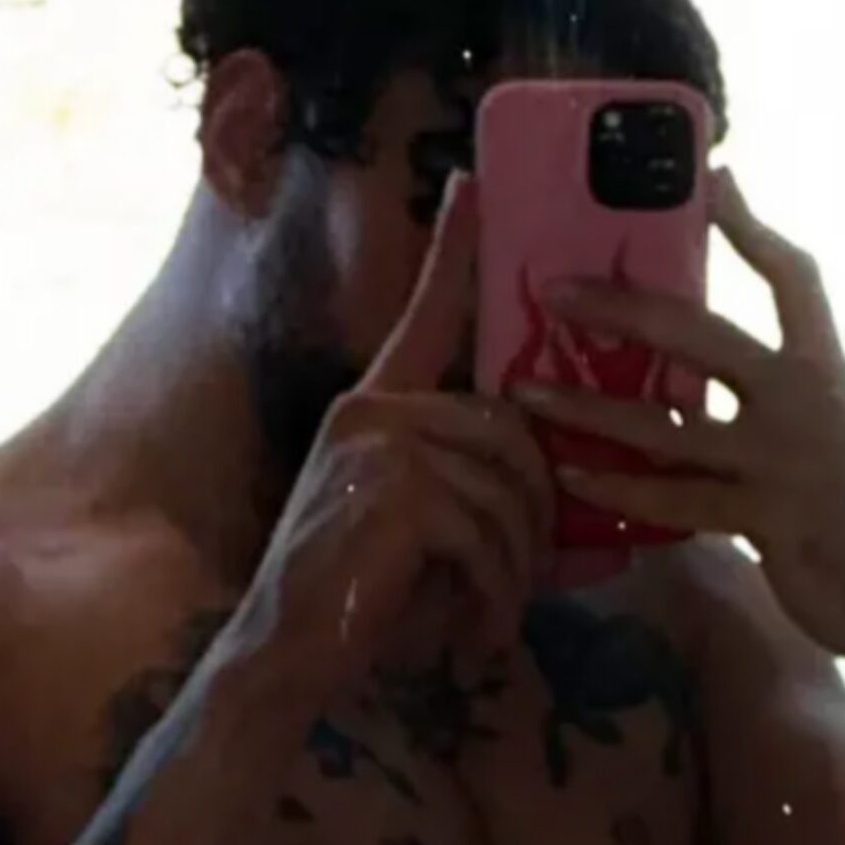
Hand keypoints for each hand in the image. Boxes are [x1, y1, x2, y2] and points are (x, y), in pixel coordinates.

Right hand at [248, 176, 555, 698]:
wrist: (287, 662)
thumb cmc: (359, 606)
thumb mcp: (421, 529)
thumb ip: (468, 482)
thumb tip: (557, 476)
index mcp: (374, 408)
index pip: (425, 314)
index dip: (454, 248)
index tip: (474, 183)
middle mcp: (371, 411)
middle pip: (510, 429)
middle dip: (537, 513)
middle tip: (526, 580)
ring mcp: (377, 446)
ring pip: (507, 488)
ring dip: (517, 567)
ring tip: (494, 615)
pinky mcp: (392, 492)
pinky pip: (487, 530)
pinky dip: (495, 593)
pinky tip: (474, 633)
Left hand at [512, 169, 844, 664]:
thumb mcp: (826, 434)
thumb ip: (774, 392)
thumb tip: (694, 362)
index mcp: (827, 370)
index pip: (793, 278)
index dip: (749, 226)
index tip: (712, 178)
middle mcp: (808, 402)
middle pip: (702, 334)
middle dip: (621, 306)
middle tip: (553, 288)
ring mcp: (785, 460)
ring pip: (667, 425)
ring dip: (589, 409)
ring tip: (527, 393)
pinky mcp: (765, 519)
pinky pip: (675, 499)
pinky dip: (618, 489)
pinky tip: (570, 478)